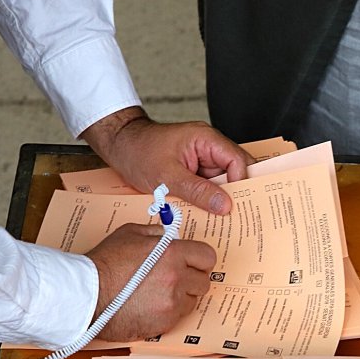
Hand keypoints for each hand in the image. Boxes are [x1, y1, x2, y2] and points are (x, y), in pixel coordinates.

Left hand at [81, 107, 252, 214]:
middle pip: (234, 172)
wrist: (118, 146)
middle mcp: (209, 148)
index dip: (241, 183)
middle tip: (234, 215)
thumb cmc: (138, 151)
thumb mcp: (167, 176)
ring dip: (218, 199)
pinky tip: (204, 213)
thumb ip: (198, 191)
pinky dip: (207, 200)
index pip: (237, 161)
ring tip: (218, 218)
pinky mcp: (194, 171)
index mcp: (207, 139)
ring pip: (222, 182)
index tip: (236, 205)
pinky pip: (208, 187)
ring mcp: (202, 160)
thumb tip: (225, 205)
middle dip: (234, 193)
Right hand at [86, 223, 214, 340]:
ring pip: (193, 300)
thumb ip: (156, 232)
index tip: (193, 262)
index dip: (200, 259)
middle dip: (192, 278)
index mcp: (172, 254)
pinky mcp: (165, 323)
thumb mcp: (130, 233)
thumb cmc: (104, 263)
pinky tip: (152, 305)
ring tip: (160, 293)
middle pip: (203, 280)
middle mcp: (177, 278)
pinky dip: (169, 311)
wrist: (86, 295)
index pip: (207, 256)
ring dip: (182, 296)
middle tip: (176, 278)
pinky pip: (179, 316)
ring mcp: (172, 303)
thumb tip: (170, 235)